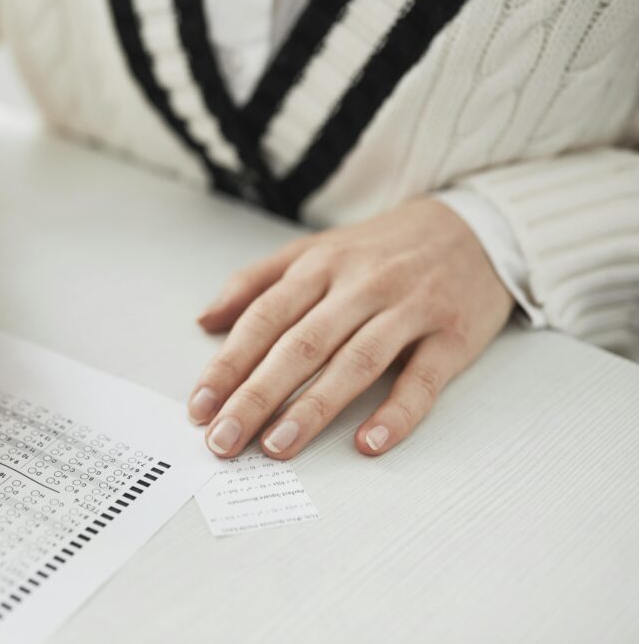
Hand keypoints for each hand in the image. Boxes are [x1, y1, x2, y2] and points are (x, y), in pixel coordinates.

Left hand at [189, 198, 513, 458]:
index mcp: (321, 266)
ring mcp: (409, 309)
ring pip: (354, 362)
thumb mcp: (314, 250)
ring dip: (313, 408)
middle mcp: (361, 285)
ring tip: (277, 447)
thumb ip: (255, 282)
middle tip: (224, 439)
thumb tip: (205, 321)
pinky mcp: (453, 335)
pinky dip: (397, 412)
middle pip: (301, 345)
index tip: (200, 407)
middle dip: (257, 396)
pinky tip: (369, 443)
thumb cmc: (382, 249)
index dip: (228, 364)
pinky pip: (423, 379)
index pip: (264, 319)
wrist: (473, 226)